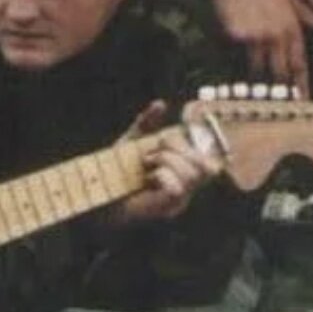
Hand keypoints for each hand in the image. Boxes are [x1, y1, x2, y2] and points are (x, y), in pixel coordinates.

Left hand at [108, 101, 224, 225]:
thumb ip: (148, 122)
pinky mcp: (167, 208)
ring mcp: (180, 199)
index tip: (164, 139)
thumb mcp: (133, 140)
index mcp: (185, 171)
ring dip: (168, 160)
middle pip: (208, 166)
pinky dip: (162, 176)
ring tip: (148, 162)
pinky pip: (176, 189)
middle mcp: (188, 186)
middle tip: (155, 149)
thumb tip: (160, 103)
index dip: (193, 144)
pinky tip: (149, 176)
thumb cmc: (118, 168)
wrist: (101, 190)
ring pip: (192, 175)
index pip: (211, 160)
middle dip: (180, 149)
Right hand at [188, 0, 309, 94]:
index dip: (301, 85)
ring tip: (254, 101)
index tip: (302, 101)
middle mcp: (278, 34)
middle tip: (278, 108)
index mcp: (292, 28)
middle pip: (281, 72)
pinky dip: (236, 72)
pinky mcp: (238, 37)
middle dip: (280, 92)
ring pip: (259, 71)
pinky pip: (237, 61)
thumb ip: (312, 17)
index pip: (299, 64)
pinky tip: (234, 81)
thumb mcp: (291, 1)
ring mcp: (258, 36)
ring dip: (257, 87)